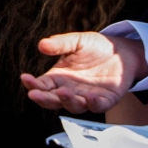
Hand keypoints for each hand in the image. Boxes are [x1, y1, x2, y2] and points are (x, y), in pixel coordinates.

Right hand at [22, 33, 147, 113]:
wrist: (121, 51)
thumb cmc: (95, 47)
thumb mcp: (76, 41)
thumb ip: (60, 44)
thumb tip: (42, 44)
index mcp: (59, 78)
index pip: (42, 85)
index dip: (32, 84)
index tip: (26, 78)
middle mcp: (70, 90)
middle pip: (53, 100)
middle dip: (44, 98)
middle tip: (35, 94)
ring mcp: (87, 97)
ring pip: (74, 106)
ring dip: (67, 101)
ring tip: (63, 92)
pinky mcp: (105, 100)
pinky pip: (98, 106)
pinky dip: (94, 104)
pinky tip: (90, 98)